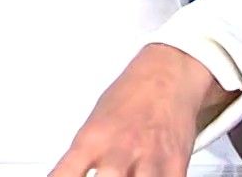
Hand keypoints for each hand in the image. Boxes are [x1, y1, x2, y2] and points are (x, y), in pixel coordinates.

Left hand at [48, 45, 226, 176]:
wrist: (166, 75)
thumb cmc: (128, 97)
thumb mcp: (94, 124)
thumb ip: (81, 157)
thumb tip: (68, 176)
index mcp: (92, 139)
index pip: (65, 174)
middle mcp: (119, 149)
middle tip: (101, 176)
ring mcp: (149, 158)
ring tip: (128, 176)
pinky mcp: (175, 164)